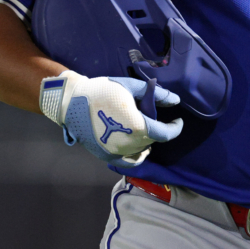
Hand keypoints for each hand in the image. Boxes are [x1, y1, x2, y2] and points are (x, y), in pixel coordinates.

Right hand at [39, 70, 182, 165]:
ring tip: (142, 127)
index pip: (165, 133)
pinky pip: (129, 161)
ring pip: (142, 150)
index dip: (175, 128)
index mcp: (138, 127)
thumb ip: (156, 95)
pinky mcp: (106, 156)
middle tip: (151, 114)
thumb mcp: (130, 87)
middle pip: (152, 140)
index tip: (178, 121)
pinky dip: (137, 155)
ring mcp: (117, 153)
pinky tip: (138, 146)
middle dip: (157, 128)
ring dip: (147, 140)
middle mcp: (129, 144)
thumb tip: (175, 101)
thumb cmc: (102, 90)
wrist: (71, 102)